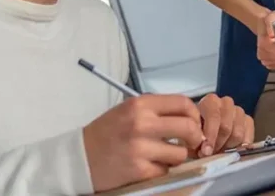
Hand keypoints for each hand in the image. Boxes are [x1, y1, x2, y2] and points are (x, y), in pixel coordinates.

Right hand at [83, 94, 203, 192]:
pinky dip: (161, 170)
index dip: (195, 114)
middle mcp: (142, 123)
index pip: (183, 103)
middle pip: (188, 127)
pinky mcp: (139, 170)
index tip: (194, 123)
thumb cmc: (107, 132)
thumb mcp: (129, 110)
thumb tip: (189, 117)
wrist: (80, 157)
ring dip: (176, 156)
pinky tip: (149, 165)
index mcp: (141, 104)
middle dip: (194, 137)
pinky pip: (165, 170)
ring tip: (163, 155)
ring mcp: (140, 148)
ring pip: (180, 153)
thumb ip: (157, 110)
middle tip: (190, 142)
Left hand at [195, 93, 254, 155]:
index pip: (214, 116)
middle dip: (218, 144)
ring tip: (219, 152)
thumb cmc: (196, 132)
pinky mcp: (248, 120)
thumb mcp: (191, 134)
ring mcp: (239, 111)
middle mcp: (226, 102)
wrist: (206, 131)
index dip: (210, 136)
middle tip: (211, 154)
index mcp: (210, 101)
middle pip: (226, 126)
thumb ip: (196, 140)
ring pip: (238, 133)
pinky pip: (248, 136)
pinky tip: (232, 150)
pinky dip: (240, 147)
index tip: (206, 151)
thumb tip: (205, 151)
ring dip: (228, 147)